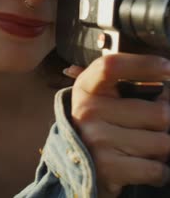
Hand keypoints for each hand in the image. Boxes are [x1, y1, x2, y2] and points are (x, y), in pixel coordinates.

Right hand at [67, 54, 169, 196]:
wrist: (75, 166)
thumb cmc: (100, 123)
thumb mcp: (102, 96)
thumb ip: (124, 80)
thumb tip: (164, 70)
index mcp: (87, 87)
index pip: (113, 66)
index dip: (144, 64)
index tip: (167, 67)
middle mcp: (88, 111)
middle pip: (158, 112)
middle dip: (165, 120)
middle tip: (154, 123)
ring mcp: (97, 140)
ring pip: (162, 142)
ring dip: (162, 147)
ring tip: (146, 145)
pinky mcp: (108, 169)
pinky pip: (157, 170)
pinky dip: (160, 171)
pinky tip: (147, 164)